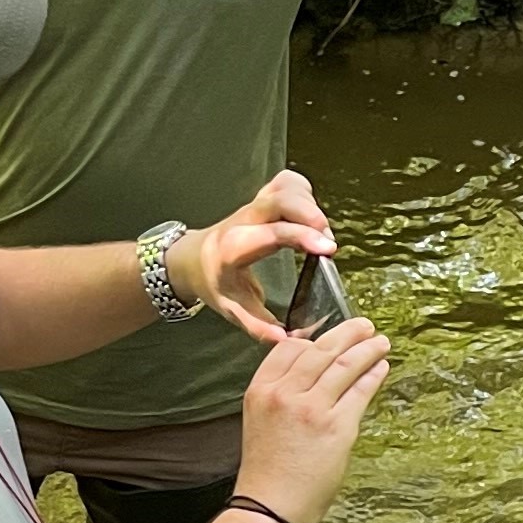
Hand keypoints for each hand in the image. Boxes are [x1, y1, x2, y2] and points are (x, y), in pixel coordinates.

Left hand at [173, 170, 334, 343]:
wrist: (193, 259)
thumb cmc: (215, 284)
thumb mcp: (233, 310)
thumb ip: (259, 326)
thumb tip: (288, 340)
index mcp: (235, 248)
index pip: (273, 234)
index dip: (302, 236)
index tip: (328, 249)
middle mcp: (244, 220)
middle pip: (280, 199)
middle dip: (310, 214)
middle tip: (328, 241)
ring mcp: (253, 205)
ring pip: (285, 186)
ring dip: (309, 204)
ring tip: (320, 233)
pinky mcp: (263, 197)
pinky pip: (288, 183)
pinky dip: (304, 194)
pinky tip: (309, 216)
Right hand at [234, 315, 390, 522]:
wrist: (269, 507)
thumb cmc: (267, 472)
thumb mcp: (260, 423)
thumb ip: (280, 395)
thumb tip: (310, 375)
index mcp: (261, 390)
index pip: (288, 349)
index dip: (313, 339)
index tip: (329, 337)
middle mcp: (284, 393)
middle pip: (320, 350)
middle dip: (346, 334)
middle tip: (364, 326)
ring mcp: (312, 408)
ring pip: (344, 365)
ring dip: (366, 349)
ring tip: (379, 342)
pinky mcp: (337, 426)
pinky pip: (360, 391)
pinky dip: (373, 375)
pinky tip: (380, 368)